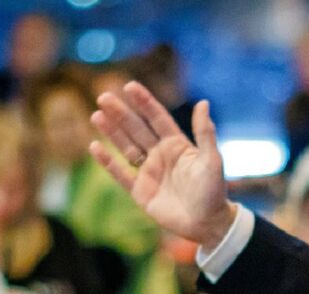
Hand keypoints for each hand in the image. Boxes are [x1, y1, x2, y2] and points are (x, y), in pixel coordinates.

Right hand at [89, 81, 234, 248]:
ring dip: (112, 132)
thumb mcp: (212, 159)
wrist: (207, 223)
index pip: (157, 118)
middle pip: (137, 129)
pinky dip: (107, 162)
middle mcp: (161, 155)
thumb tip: (204, 102)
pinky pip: (120, 174)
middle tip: (103, 96)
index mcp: (177, 145)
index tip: (130, 86)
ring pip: (126, 147)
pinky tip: (94, 147)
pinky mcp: (140, 191)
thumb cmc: (214, 190)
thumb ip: (205, 133)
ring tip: (96, 114)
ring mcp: (149, 172)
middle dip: (121, 113)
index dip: (144, 102)